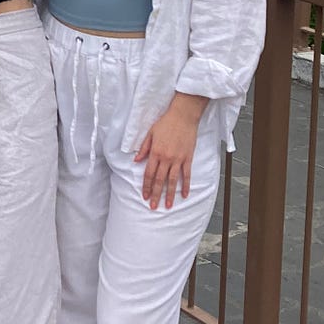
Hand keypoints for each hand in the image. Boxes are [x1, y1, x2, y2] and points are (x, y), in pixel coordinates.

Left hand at [134, 92, 206, 210]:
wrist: (183, 116)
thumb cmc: (165, 123)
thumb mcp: (150, 133)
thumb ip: (143, 148)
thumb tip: (136, 160)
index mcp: (155, 152)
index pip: (149, 174)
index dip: (146, 186)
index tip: (144, 196)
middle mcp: (166, 158)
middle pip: (159, 180)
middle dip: (156, 194)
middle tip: (153, 207)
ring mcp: (178, 159)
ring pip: (172, 180)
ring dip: (170, 194)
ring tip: (167, 206)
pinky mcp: (188, 158)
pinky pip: (187, 175)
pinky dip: (186, 185)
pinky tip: (184, 195)